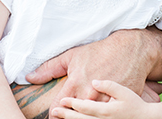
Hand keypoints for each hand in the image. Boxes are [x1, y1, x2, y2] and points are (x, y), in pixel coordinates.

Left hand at [25, 28, 161, 108]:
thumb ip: (50, 68)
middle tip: (67, 115)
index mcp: (75, 83)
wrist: (130, 50)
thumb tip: (30, 77)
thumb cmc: (99, 51)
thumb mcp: (72, 56)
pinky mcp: (119, 101)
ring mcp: (105, 100)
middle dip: (69, 117)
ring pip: (91, 118)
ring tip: (84, 112)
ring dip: (86, 117)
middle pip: (74, 116)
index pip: (58, 108)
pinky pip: (108, 115)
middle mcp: (89, 94)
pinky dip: (103, 115)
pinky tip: (99, 114)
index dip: (55, 114)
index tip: (54, 114)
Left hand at [51, 80, 145, 118]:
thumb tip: (95, 81)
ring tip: (62, 118)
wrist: (147, 118)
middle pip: (80, 118)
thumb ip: (108, 84)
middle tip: (54, 113)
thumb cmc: (135, 101)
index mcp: (105, 108)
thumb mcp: (124, 87)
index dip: (70, 104)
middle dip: (66, 115)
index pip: (83, 106)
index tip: (61, 102)